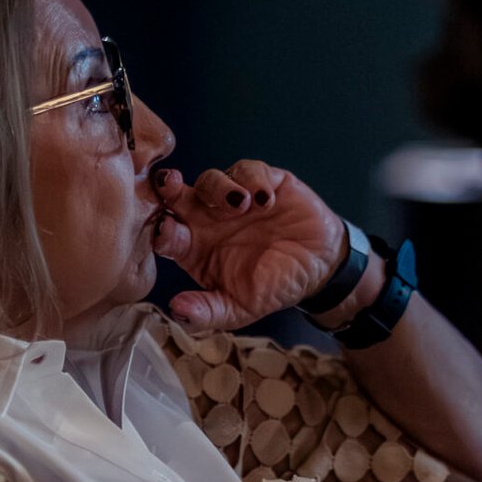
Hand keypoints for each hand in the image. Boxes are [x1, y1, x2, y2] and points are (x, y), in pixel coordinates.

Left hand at [151, 159, 347, 331]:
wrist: (319, 268)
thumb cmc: (273, 287)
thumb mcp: (240, 309)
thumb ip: (208, 312)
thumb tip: (177, 311)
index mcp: (193, 247)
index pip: (166, 233)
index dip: (162, 229)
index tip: (168, 230)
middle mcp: (206, 219)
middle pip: (176, 195)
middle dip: (168, 187)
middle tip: (171, 184)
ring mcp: (232, 197)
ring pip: (209, 179)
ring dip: (218, 187)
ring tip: (241, 205)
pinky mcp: (261, 181)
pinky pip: (246, 170)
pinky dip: (253, 180)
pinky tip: (266, 200)